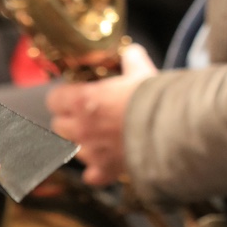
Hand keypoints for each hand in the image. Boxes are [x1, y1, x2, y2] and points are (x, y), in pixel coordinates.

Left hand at [47, 43, 157, 185]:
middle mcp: (81, 128)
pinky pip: (91, 174)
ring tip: (101, 135)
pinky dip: (97, 169)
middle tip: (88, 113)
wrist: (171, 126)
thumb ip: (131, 58)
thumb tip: (130, 52)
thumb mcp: (142, 71)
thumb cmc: (154, 98)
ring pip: (72, 149)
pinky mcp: (105, 169)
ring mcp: (91, 151)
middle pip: (58, 125)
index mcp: (84, 100)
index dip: (64, 95)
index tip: (76, 93)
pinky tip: (107, 160)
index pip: (54, 98)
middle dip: (69, 119)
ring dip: (83, 143)